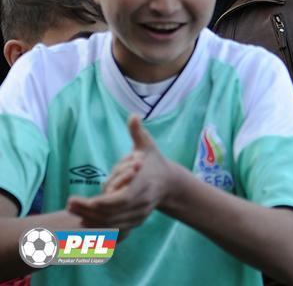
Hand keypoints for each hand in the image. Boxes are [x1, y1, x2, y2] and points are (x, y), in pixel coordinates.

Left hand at [67, 115, 176, 230]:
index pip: (121, 199)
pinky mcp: (137, 221)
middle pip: (112, 213)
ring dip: (91, 220)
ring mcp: (140, 214)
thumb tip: (134, 115)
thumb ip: (138, 133)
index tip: (81, 199)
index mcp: (144, 184)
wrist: (170, 184)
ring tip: (73, 211)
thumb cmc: (155, 162)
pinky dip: (100, 228)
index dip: (100, 202)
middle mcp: (142, 202)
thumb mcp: (148, 146)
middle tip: (69, 203)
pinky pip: (116, 229)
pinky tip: (84, 222)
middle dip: (88, 211)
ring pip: (113, 223)